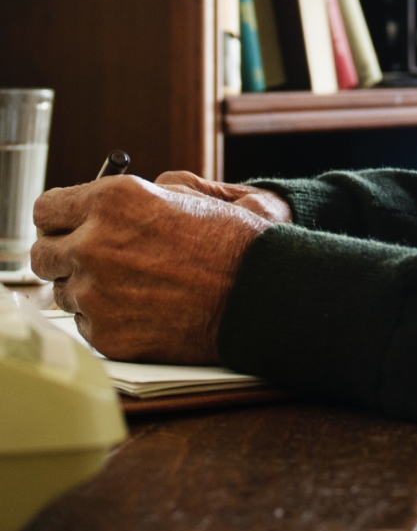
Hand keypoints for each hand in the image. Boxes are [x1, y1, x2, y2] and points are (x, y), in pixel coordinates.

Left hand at [30, 173, 287, 363]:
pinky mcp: (107, 334)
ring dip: (88, 289)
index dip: (60, 220)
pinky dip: (108, 319)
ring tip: (134, 287)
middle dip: (64, 256)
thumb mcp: (180, 196)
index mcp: (111, 202)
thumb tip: (89, 210)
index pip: (46, 209)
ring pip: (64, 292)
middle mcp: (94, 245)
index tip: (70, 228)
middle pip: (42, 254)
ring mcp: (96, 294)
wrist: (260, 296)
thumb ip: (124, 200)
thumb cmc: (230, 244)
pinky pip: (86, 324)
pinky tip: (144, 310)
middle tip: (94, 261)